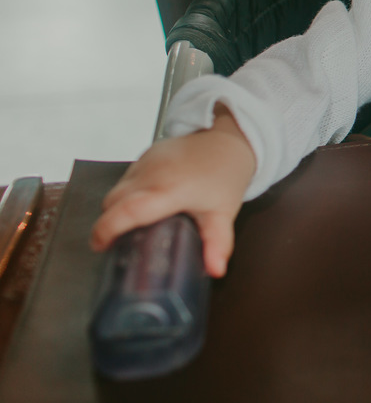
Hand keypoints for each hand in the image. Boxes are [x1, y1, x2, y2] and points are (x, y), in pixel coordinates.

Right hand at [90, 107, 256, 277]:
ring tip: (133, 223)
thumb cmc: (226, 175)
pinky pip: (126, 178)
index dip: (106, 230)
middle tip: (118, 241)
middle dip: (108, 223)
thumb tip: (216, 270)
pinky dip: (127, 192)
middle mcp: (152, 174)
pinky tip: (143, 201)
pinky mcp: (146, 154)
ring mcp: (146, 161)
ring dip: (117, 207)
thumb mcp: (223, 213)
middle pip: (112, 202)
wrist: (230, 140)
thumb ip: (217, 244)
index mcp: (169, 190)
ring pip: (116, 189)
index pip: (127, 211)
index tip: (100, 246)